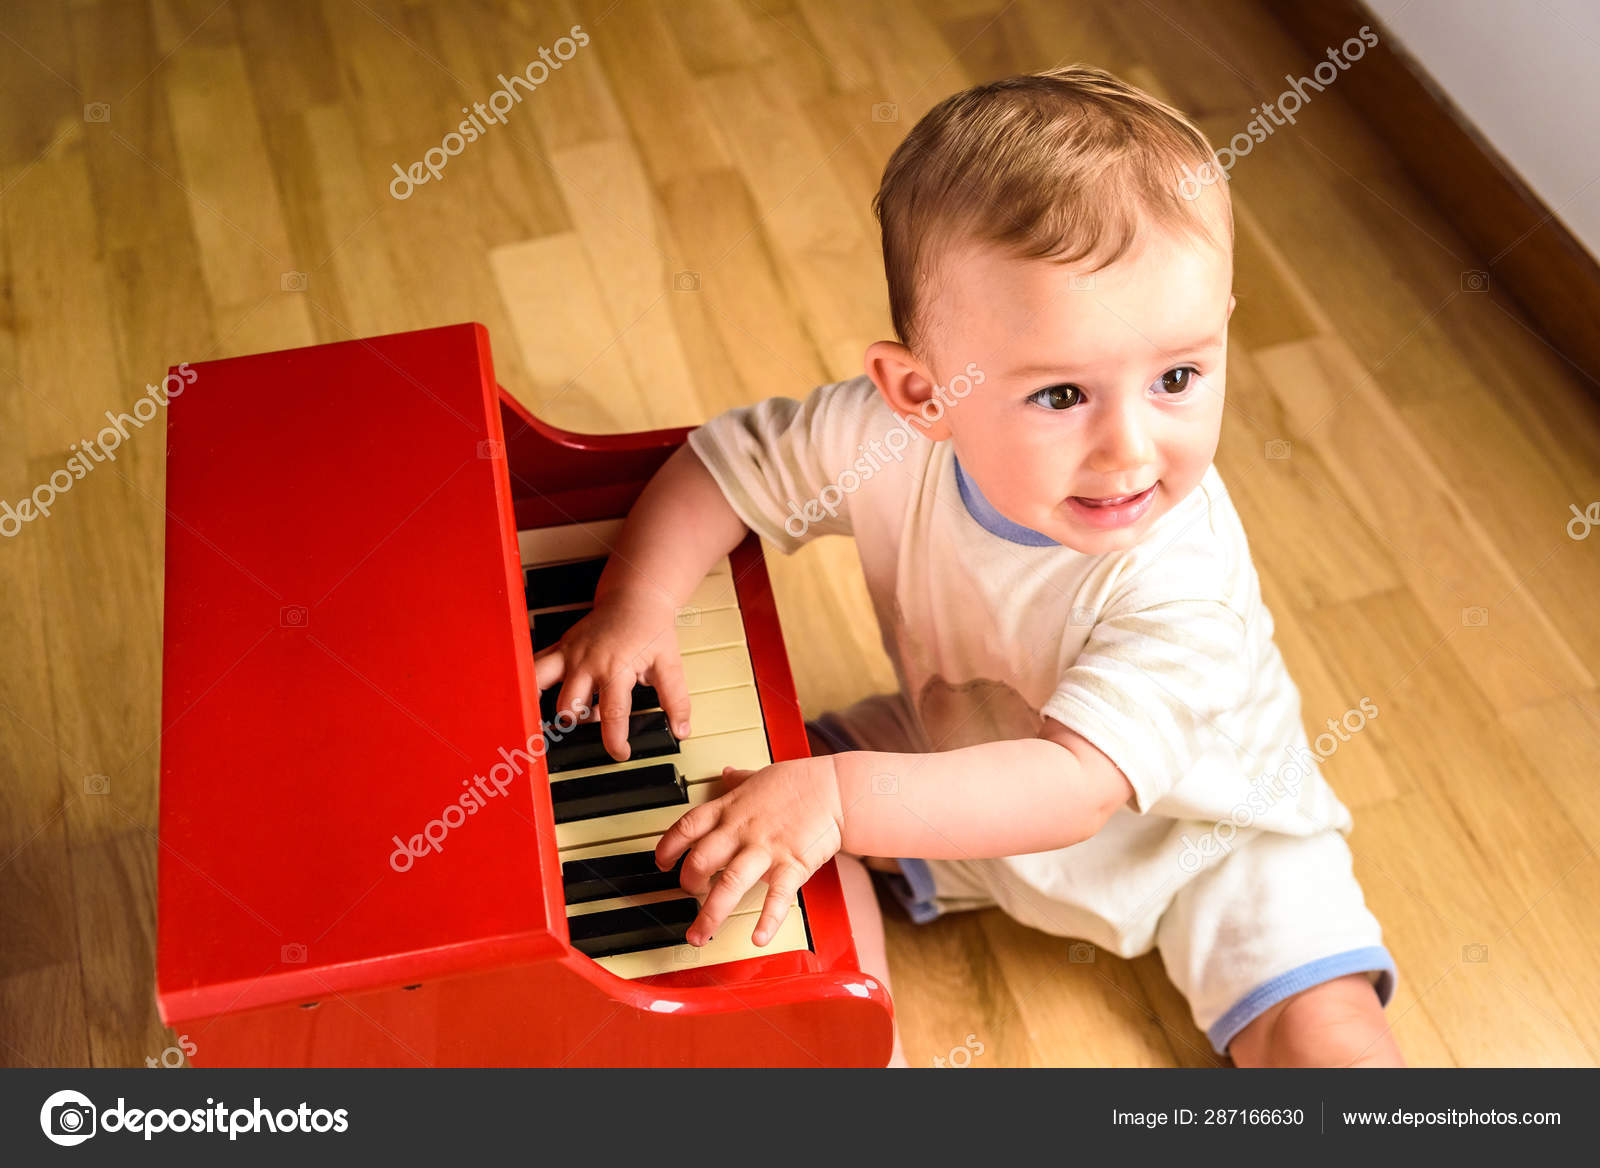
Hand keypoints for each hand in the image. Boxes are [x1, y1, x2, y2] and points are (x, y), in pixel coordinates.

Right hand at [534, 589, 691, 761]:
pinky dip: (532, 681)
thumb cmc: (652, 629)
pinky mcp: (560, 646)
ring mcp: (570, 653)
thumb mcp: (670, 665)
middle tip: (597, 716)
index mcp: (616, 669)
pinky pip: (535, 665)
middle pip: (570, 708)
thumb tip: (682, 730)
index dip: (615, 742)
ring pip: (542, 686)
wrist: (636, 597)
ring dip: (554, 702)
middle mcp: (588, 662)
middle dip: (582, 721)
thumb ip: (675, 700)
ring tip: (568, 708)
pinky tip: (536, 694)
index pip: (612, 716)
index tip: (620, 754)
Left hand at [655, 758, 843, 947]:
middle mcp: (741, 831)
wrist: (836, 789)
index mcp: (730, 809)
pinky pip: (776, 897)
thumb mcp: (761, 776)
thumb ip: (740, 780)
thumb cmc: (801, 781)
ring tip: (698, 936)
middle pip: (700, 860)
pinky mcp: (791, 865)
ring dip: (710, 913)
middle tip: (686, 897)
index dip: (668, 847)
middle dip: (686, 884)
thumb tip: (727, 774)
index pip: (687, 828)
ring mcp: (765, 849)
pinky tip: (758, 939)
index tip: (661, 862)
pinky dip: (767, 920)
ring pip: (728, 883)